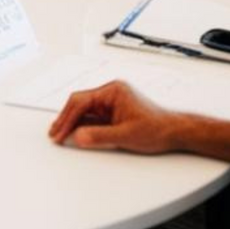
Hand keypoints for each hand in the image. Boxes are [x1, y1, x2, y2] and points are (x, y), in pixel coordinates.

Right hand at [49, 81, 183, 153]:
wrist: (176, 132)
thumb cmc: (157, 128)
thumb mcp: (126, 135)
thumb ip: (100, 136)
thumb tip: (78, 137)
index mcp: (113, 91)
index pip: (81, 102)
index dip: (67, 118)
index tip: (59, 133)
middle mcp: (110, 93)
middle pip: (79, 103)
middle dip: (66, 119)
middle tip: (54, 133)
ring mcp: (111, 102)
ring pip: (84, 110)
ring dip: (72, 122)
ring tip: (60, 134)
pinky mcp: (113, 111)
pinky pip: (92, 116)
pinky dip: (82, 124)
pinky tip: (75, 132)